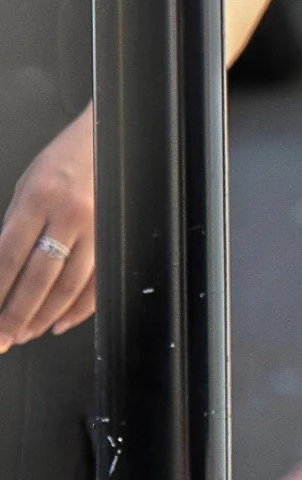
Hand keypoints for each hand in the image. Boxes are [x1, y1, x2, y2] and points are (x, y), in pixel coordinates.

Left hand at [0, 106, 94, 349]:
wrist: (109, 139)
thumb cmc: (62, 161)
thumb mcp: (27, 185)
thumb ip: (14, 226)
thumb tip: (2, 273)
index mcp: (39, 198)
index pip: (10, 256)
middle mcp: (69, 214)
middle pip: (39, 277)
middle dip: (15, 315)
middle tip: (1, 340)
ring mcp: (96, 227)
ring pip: (68, 285)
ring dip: (44, 316)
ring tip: (24, 335)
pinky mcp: (113, 236)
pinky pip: (98, 281)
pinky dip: (80, 308)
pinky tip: (60, 323)